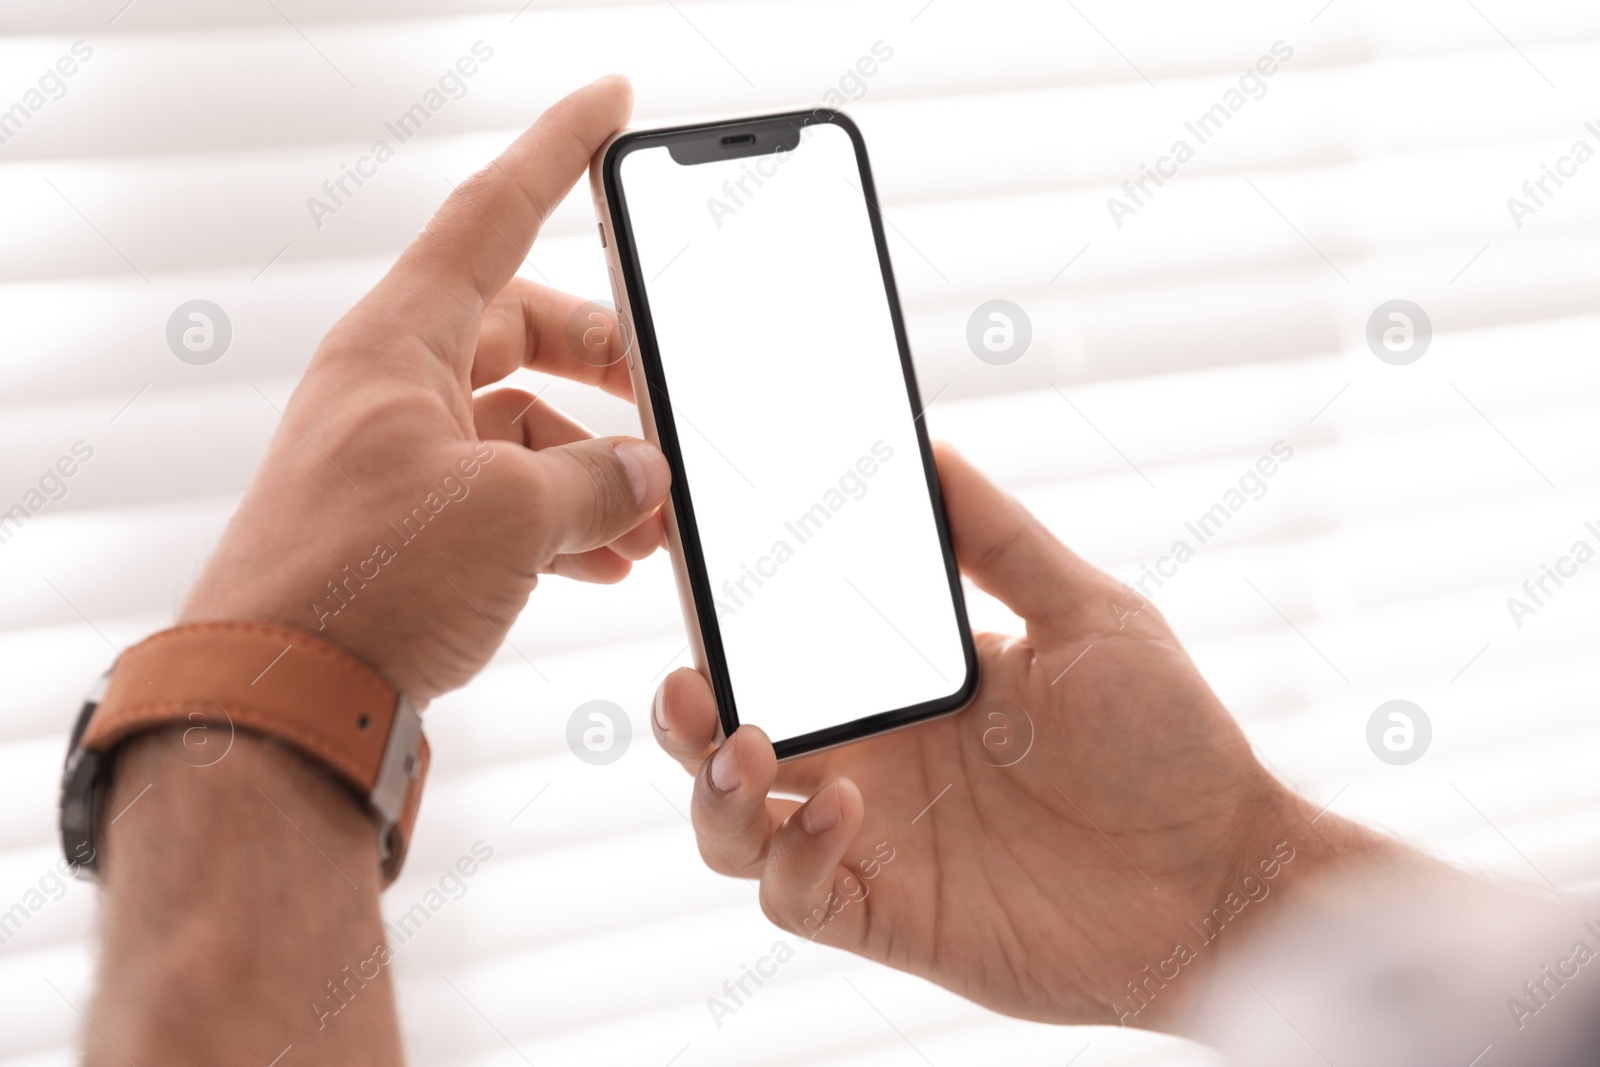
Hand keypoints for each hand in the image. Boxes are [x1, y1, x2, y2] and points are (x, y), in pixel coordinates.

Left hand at [180, 76, 666, 700]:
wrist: (282, 703)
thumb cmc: (361, 587)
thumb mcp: (510, 516)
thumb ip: (598, 481)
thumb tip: (644, 476)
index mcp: (400, 343)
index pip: (493, 215)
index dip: (559, 152)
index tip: (608, 104)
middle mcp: (393, 389)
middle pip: (524, 332)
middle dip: (610, 365)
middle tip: (673, 392)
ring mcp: (399, 460)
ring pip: (521, 427)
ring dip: (596, 465)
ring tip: (656, 512)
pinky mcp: (409, 530)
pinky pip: (505, 497)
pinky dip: (563, 519)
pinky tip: (612, 558)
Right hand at [654, 443, 1390, 1027]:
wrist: (1222, 873)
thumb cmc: (1167, 741)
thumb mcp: (1086, 615)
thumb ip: (1000, 539)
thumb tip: (930, 450)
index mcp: (900, 686)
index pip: (779, 653)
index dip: (722, 627)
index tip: (692, 577)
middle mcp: (871, 759)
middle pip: (726, 740)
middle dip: (683, 715)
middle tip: (685, 684)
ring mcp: (872, 842)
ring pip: (733, 827)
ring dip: (714, 790)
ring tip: (752, 748)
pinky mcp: (888, 917)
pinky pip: (795, 895)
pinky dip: (796, 854)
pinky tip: (846, 809)